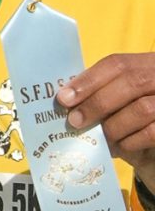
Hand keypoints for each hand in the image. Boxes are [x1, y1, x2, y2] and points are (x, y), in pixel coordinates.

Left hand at [56, 53, 154, 191]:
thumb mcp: (120, 96)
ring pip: (142, 109)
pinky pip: (150, 133)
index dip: (89, 79)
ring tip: (97, 137)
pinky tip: (117, 146)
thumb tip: (67, 98)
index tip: (64, 97)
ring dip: (113, 126)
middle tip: (74, 120)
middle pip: (131, 82)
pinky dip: (129, 141)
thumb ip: (101, 91)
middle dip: (97, 102)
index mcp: (148, 63)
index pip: (118, 63)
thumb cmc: (133, 114)